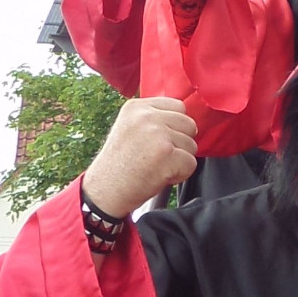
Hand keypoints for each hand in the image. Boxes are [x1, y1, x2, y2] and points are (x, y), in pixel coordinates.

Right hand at [82, 98, 198, 218]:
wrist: (106, 190)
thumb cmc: (120, 164)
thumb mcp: (130, 128)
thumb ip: (154, 119)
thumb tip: (183, 118)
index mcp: (137, 107)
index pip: (179, 106)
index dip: (176, 127)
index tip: (161, 141)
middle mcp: (147, 116)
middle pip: (189, 125)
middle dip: (181, 144)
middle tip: (159, 156)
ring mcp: (157, 133)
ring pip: (192, 145)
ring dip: (180, 160)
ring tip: (157, 166)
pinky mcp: (166, 153)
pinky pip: (191, 163)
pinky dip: (180, 175)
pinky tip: (160, 175)